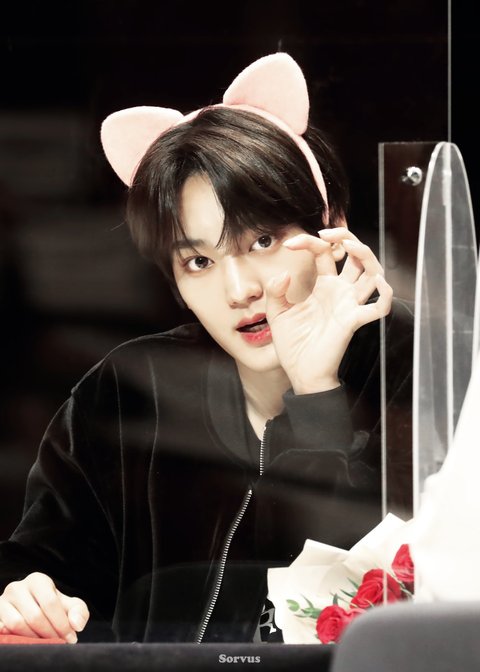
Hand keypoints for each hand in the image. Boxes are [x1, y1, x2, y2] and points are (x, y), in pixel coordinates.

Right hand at [0, 572, 88, 642]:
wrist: (32, 610)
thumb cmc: (54, 608)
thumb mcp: (70, 606)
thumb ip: (79, 612)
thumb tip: (76, 624)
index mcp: (38, 580)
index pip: (50, 602)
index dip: (61, 623)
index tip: (70, 638)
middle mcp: (17, 587)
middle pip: (34, 615)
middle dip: (49, 633)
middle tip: (58, 643)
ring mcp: (2, 601)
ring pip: (16, 624)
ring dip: (32, 638)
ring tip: (43, 643)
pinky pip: (1, 629)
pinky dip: (13, 637)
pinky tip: (24, 641)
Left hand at [266, 227, 391, 393]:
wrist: (300, 372)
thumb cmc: (292, 344)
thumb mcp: (277, 313)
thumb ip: (276, 291)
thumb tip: (284, 273)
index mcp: (323, 286)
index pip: (324, 253)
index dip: (310, 241)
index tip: (290, 243)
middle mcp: (341, 291)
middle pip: (356, 256)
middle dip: (347, 237)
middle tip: (328, 233)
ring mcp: (350, 304)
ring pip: (372, 272)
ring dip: (366, 255)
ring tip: (350, 246)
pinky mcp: (354, 321)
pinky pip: (380, 307)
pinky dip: (385, 294)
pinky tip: (376, 281)